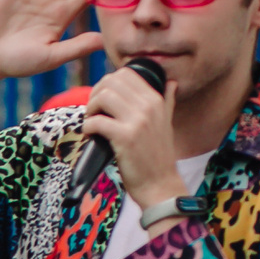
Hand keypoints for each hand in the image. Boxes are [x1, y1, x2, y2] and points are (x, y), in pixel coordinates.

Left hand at [81, 64, 184, 213]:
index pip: (126, 74)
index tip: (102, 101)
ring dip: (91, 109)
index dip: (107, 84)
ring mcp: (138, 121)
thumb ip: (167, 101)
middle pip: (112, 82)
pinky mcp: (125, 137)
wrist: (160, 184)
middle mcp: (149, 106)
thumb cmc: (158, 156)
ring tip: (92, 122)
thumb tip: (170, 82)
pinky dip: (88, 127)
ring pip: (103, 97)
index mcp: (156, 99)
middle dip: (95, 94)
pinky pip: (97, 121)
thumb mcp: (166, 123)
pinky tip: (92, 135)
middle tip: (93, 111)